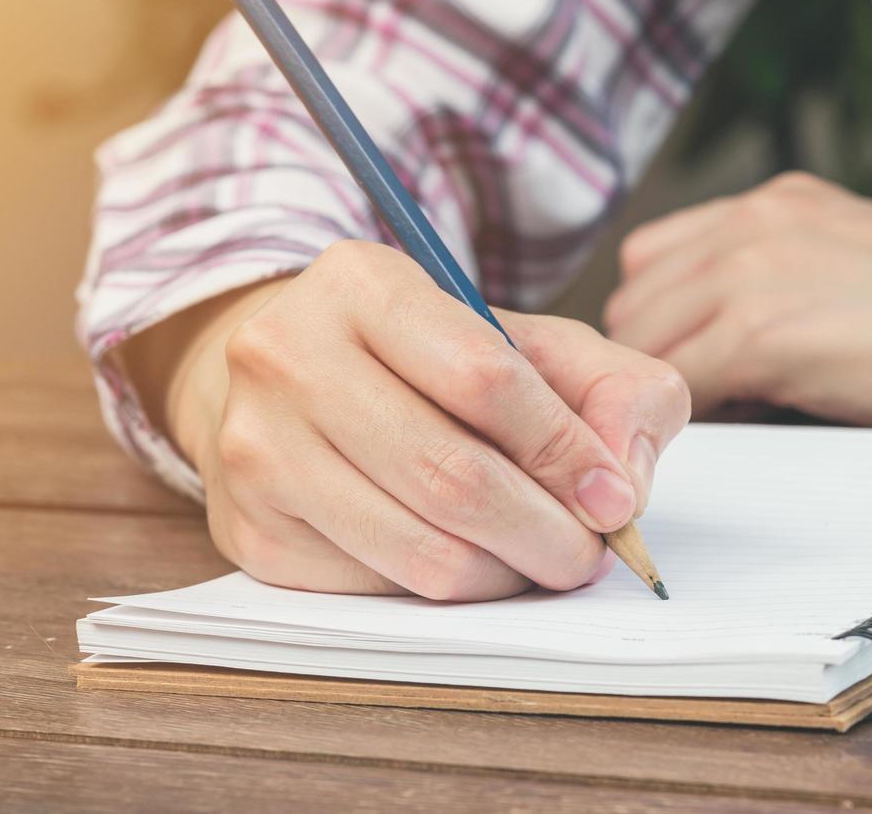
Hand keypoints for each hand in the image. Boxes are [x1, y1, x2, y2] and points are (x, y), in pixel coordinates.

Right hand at [138, 240, 689, 600]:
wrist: (289, 383)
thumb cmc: (423, 363)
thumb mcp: (525, 339)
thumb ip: (610, 386)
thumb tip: (621, 482)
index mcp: (359, 281)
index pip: (484, 376)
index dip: (564, 450)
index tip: (612, 496)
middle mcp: (287, 355)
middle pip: (452, 475)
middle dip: (547, 532)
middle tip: (587, 551)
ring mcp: (257, 446)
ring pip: (420, 550)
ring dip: (505, 573)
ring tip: (534, 557)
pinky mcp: (250, 529)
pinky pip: (379, 589)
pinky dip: (444, 589)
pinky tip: (460, 556)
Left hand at [605, 172, 871, 432]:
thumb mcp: (847, 259)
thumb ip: (771, 275)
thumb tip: (706, 337)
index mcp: (771, 202)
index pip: (651, 258)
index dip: (663, 318)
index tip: (690, 358)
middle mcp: (749, 222)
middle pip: (632, 302)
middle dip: (655, 356)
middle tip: (703, 398)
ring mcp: (749, 273)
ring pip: (641, 345)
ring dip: (668, 387)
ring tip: (733, 409)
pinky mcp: (759, 334)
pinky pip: (677, 387)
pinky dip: (694, 418)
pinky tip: (749, 421)